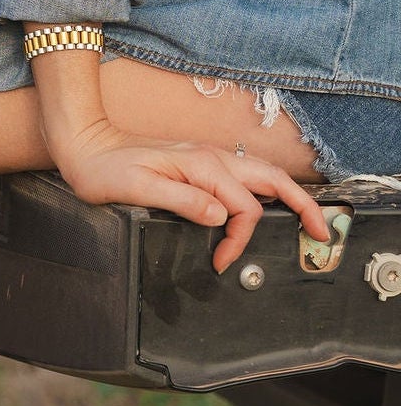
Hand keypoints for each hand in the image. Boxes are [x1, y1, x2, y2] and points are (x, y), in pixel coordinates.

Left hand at [56, 118, 331, 272]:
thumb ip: (182, 201)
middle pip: (272, 180)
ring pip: (264, 173)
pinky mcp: (201, 161)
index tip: (221, 261)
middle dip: (303, 206)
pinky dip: (268, 187)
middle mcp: (212, 157)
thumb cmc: (104, 169)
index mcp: (202, 166)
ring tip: (310, 218)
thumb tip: (220, 216)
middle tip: (321, 233)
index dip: (239, 239)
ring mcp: (209, 156)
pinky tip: (270, 201)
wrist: (84, 145)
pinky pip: (246, 173)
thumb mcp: (137, 189)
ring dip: (290, 194)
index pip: (243, 208)